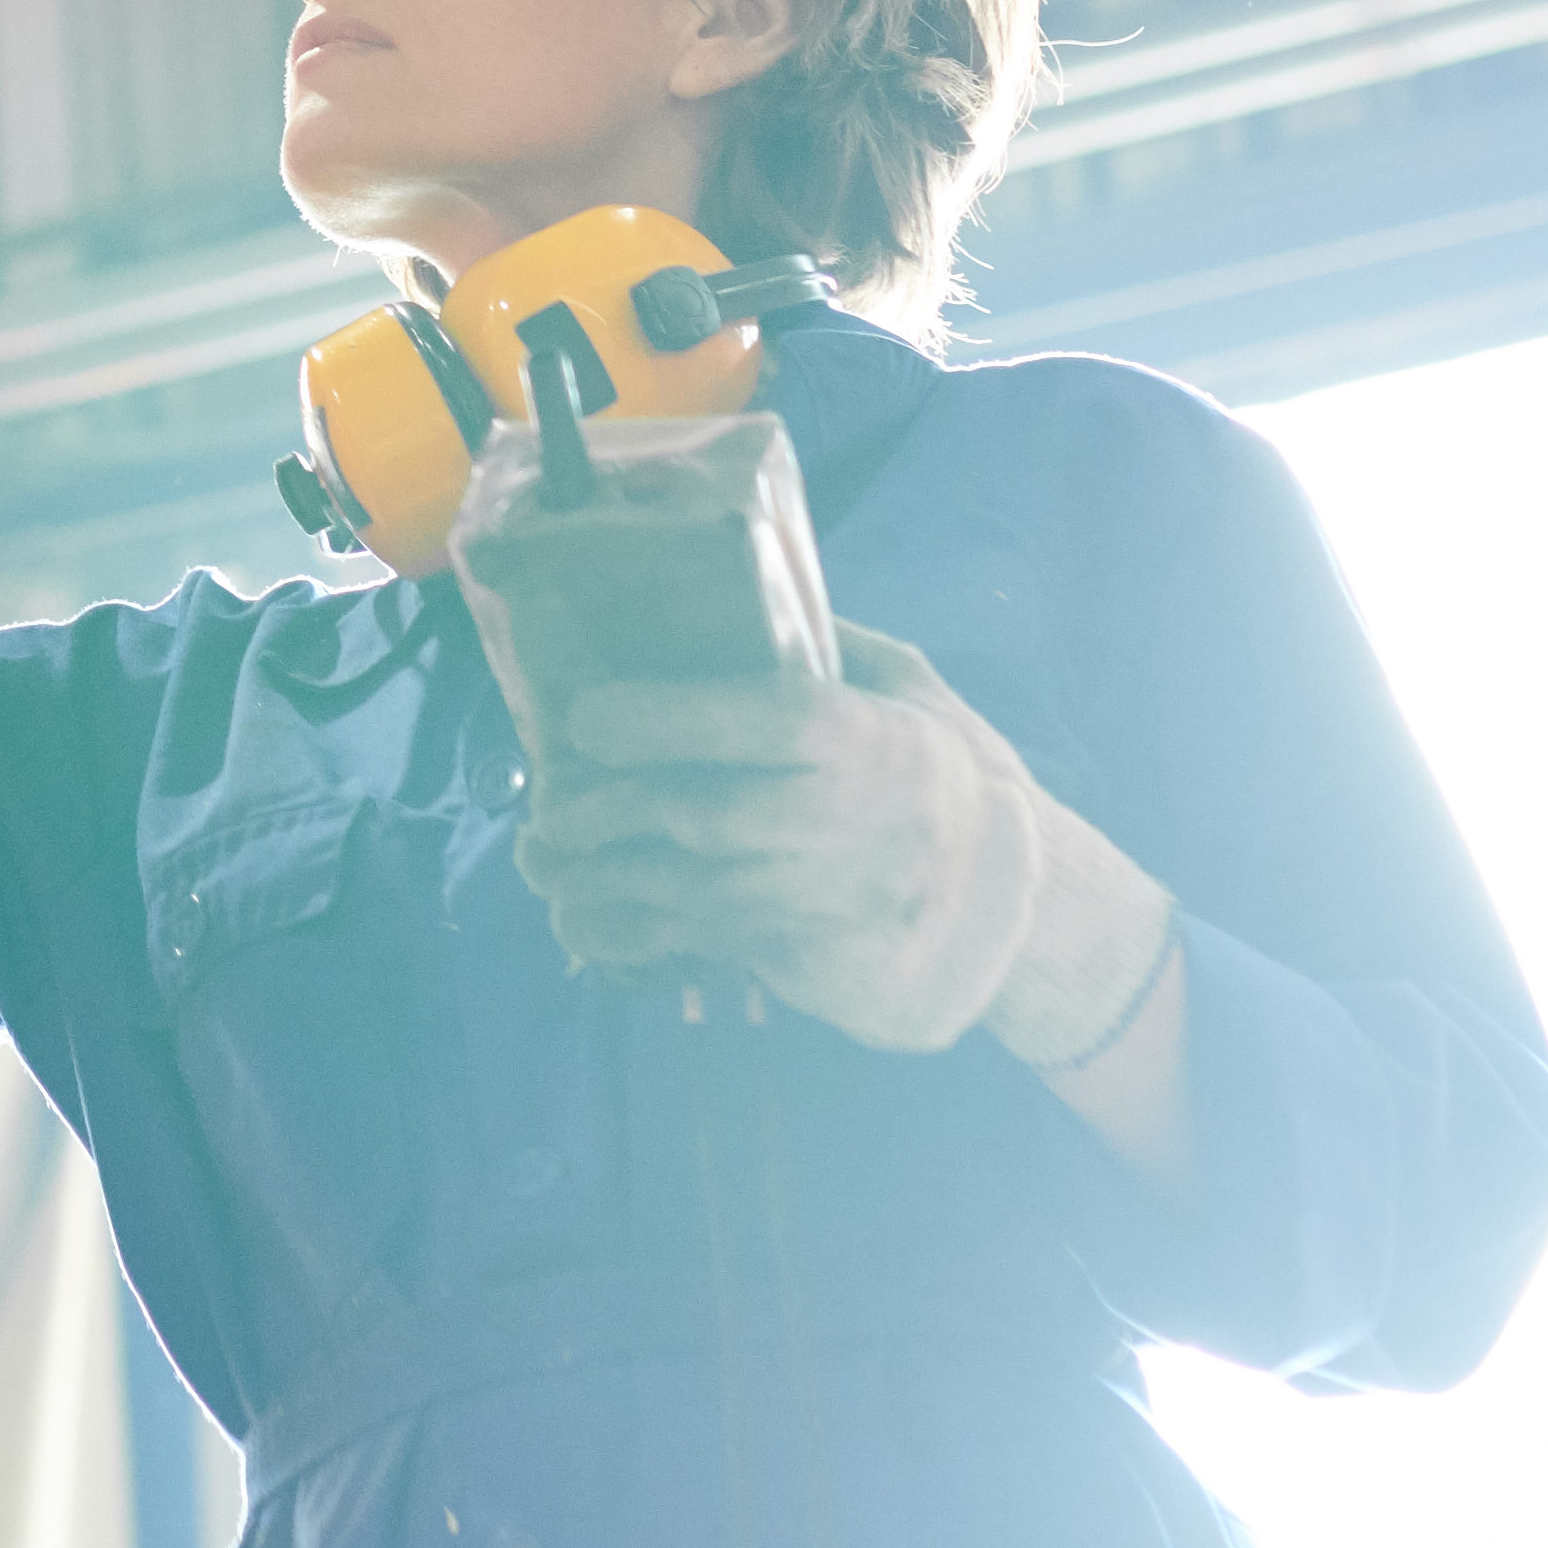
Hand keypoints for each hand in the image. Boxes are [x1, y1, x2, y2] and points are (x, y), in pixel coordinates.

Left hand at [510, 628, 1178, 1066]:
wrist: (1004, 913)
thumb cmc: (941, 781)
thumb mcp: (910, 691)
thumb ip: (825, 645)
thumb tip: (727, 586)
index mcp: (866, 742)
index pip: (766, 723)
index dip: (669, 718)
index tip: (587, 719)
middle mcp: (837, 825)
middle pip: (697, 817)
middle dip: (602, 812)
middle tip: (547, 805)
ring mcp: (815, 903)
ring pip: (679, 893)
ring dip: (592, 880)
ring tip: (543, 858)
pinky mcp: (801, 961)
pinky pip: (692, 950)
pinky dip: (622, 938)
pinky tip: (579, 919)